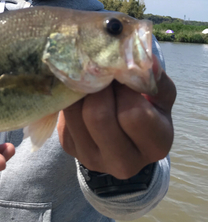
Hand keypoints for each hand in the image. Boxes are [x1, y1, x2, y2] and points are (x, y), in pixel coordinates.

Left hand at [57, 56, 175, 178]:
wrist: (125, 140)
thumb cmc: (147, 110)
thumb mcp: (159, 97)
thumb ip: (156, 79)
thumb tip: (147, 59)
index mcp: (154, 146)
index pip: (134, 115)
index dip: (126, 89)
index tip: (123, 74)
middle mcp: (123, 162)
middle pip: (98, 117)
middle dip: (98, 87)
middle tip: (102, 71)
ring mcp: (92, 157)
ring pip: (74, 114)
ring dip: (80, 89)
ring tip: (90, 78)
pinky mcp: (69, 147)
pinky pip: (62, 115)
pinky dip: (68, 96)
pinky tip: (80, 91)